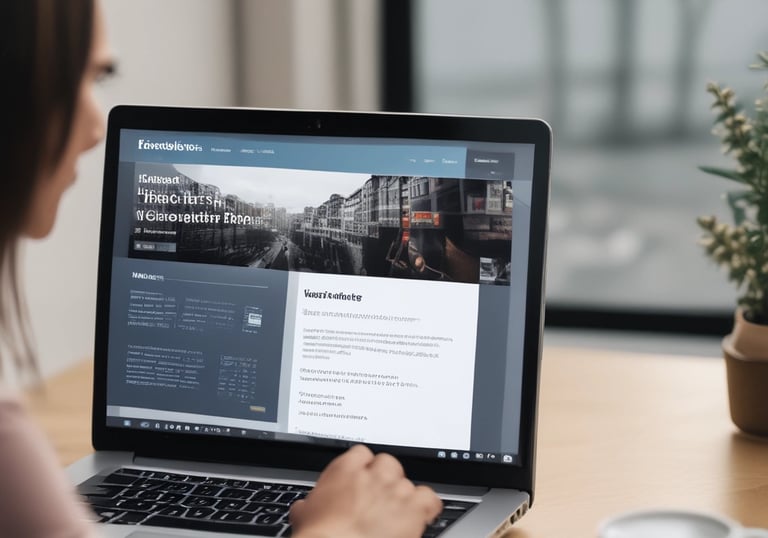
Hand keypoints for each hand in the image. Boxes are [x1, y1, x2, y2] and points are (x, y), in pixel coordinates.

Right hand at [290, 444, 441, 537]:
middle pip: (388, 464)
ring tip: (397, 514)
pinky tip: (420, 515)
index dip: (364, 469)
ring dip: (404, 497)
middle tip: (378, 501)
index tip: (362, 481)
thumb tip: (304, 508)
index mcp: (345, 470)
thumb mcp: (304, 515)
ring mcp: (395, 490)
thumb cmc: (320, 536)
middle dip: (385, 480)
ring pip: (408, 482)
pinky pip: (429, 498)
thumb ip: (310, 504)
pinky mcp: (414, 510)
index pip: (362, 454)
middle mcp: (373, 475)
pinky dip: (426, 506)